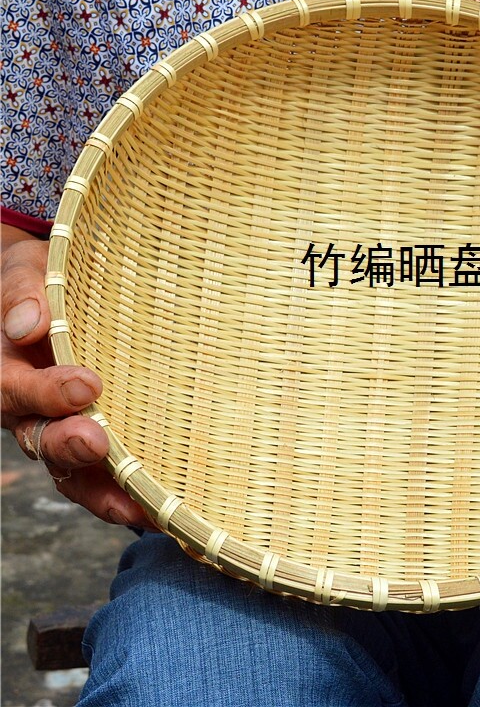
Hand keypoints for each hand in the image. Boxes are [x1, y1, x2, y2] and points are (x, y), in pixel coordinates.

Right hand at [2, 230, 153, 528]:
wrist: (69, 289)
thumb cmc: (51, 280)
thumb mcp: (31, 274)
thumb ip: (25, 293)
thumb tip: (28, 323)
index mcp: (12, 370)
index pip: (14, 390)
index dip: (45, 393)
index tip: (86, 385)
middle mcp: (33, 410)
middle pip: (41, 439)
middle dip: (69, 446)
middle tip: (98, 442)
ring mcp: (65, 428)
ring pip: (73, 471)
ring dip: (102, 490)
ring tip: (136, 507)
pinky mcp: (100, 440)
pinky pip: (106, 476)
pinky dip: (128, 496)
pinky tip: (157, 512)